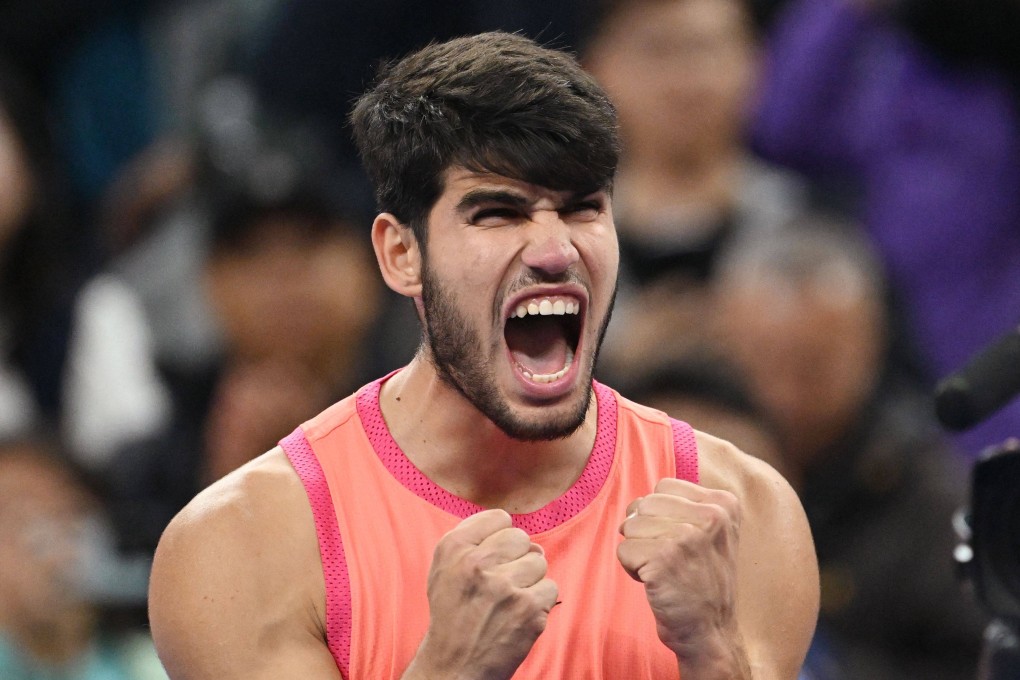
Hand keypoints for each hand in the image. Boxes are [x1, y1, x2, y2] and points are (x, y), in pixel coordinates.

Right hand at [405, 509, 557, 679]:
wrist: (454, 666)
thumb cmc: (452, 614)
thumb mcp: (444, 568)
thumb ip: (473, 539)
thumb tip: (519, 532)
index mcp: (454, 548)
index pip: (499, 518)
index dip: (500, 538)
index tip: (493, 558)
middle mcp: (477, 564)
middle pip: (521, 538)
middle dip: (517, 557)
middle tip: (502, 582)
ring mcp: (505, 587)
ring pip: (539, 561)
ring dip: (529, 580)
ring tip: (510, 600)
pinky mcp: (528, 610)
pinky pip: (550, 587)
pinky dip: (540, 602)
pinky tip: (520, 614)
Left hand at [617, 479, 747, 673]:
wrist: (709, 631)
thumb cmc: (700, 581)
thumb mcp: (710, 534)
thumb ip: (682, 506)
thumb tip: (634, 504)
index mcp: (724, 503)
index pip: (663, 487)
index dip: (660, 516)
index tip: (680, 543)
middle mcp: (711, 515)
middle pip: (644, 504)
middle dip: (646, 533)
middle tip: (671, 561)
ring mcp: (689, 535)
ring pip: (631, 526)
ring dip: (639, 552)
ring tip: (665, 571)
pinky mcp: (666, 557)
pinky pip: (623, 550)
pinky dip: (632, 569)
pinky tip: (656, 583)